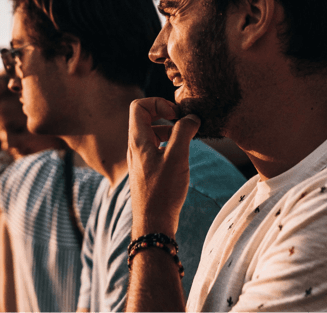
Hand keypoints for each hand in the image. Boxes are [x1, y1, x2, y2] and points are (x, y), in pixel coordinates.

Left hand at [127, 97, 199, 238]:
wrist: (153, 222)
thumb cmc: (163, 191)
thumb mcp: (177, 158)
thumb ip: (183, 133)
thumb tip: (191, 117)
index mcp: (137, 140)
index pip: (139, 106)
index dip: (159, 103)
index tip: (177, 115)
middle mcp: (135, 147)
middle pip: (145, 117)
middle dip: (166, 114)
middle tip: (185, 123)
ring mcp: (140, 158)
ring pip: (152, 133)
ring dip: (170, 130)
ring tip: (188, 139)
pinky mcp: (147, 169)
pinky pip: (156, 147)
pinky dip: (170, 144)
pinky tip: (183, 155)